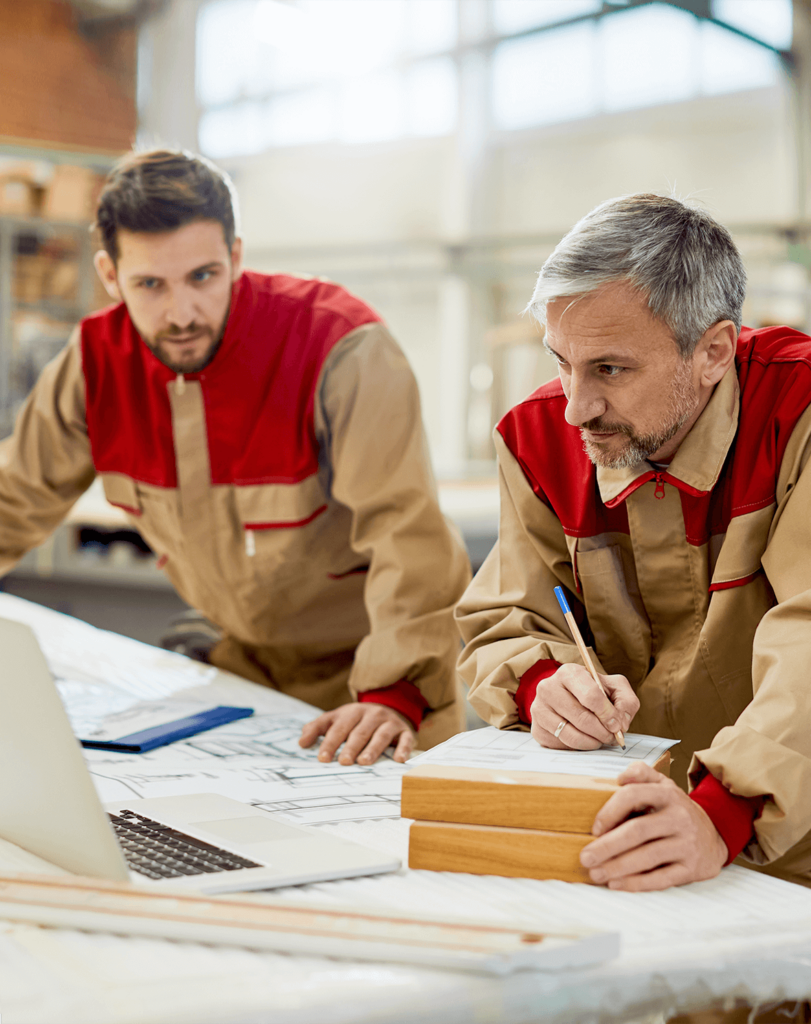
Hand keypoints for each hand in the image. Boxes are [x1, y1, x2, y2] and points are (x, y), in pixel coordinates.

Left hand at [298, 702, 414, 764]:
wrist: (389, 708)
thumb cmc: (357, 720)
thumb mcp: (337, 719)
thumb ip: (317, 728)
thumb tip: (302, 742)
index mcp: (352, 712)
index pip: (339, 727)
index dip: (330, 743)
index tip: (322, 758)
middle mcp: (371, 714)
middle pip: (360, 731)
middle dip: (351, 747)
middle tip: (343, 762)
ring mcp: (389, 722)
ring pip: (381, 735)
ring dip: (373, 748)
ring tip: (364, 762)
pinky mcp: (405, 730)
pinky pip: (405, 739)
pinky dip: (403, 749)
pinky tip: (398, 760)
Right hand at [530, 663, 638, 749]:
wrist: (568, 697)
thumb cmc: (593, 691)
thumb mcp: (614, 687)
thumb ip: (626, 700)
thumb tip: (620, 723)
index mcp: (569, 672)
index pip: (591, 695)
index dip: (608, 714)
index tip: (617, 725)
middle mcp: (548, 687)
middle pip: (581, 718)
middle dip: (602, 732)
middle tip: (612, 737)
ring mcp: (539, 708)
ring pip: (570, 734)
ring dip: (592, 742)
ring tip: (600, 739)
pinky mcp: (536, 728)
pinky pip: (561, 745)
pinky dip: (577, 747)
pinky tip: (583, 739)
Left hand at [579, 762, 727, 890]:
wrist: (715, 834)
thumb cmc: (677, 810)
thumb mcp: (663, 785)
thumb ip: (641, 773)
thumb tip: (621, 777)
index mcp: (667, 794)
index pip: (633, 795)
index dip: (609, 811)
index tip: (594, 828)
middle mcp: (679, 818)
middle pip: (638, 831)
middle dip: (607, 846)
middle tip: (585, 857)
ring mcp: (687, 844)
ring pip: (647, 857)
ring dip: (617, 867)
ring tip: (595, 873)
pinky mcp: (691, 868)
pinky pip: (661, 878)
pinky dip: (636, 883)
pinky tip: (616, 884)